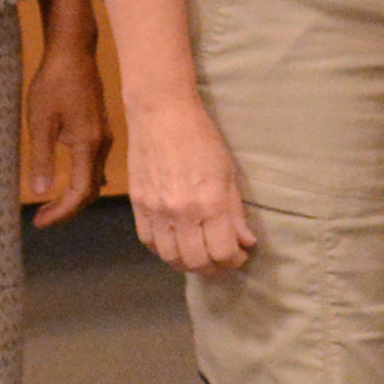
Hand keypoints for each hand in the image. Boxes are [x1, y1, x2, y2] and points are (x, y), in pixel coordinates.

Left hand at [21, 13, 105, 227]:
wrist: (73, 52)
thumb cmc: (54, 84)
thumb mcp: (40, 122)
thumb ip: (42, 159)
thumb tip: (41, 192)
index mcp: (88, 146)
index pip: (80, 193)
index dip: (61, 212)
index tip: (39, 222)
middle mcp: (102, 145)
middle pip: (90, 190)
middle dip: (67, 209)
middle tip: (41, 218)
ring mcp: (104, 137)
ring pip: (93, 179)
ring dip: (73, 196)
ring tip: (49, 204)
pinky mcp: (99, 129)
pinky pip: (94, 165)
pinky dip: (80, 181)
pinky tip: (66, 181)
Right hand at [124, 100, 254, 272]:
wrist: (161, 115)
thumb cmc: (202, 139)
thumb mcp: (229, 174)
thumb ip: (236, 213)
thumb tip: (245, 242)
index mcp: (210, 203)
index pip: (222, 252)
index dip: (234, 260)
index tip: (240, 255)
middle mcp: (182, 212)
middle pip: (196, 262)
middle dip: (214, 268)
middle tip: (222, 260)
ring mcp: (156, 211)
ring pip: (170, 258)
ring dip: (188, 264)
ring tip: (200, 256)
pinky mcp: (138, 206)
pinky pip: (149, 243)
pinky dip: (164, 251)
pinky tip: (176, 244)